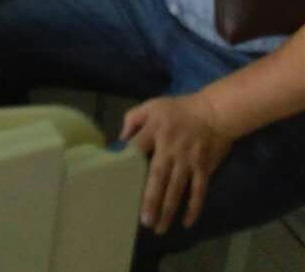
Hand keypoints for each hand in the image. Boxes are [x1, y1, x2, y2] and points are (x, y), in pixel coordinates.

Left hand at [120, 93, 234, 234]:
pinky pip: (199, 191)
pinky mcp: (204, 167)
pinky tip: (186, 223)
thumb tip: (121, 138)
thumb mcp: (152, 105)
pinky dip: (194, 207)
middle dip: (151, 199)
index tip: (118, 181)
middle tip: (144, 221)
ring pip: (177, 188)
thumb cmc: (178, 109)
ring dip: (168, 209)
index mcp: (155, 130)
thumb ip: (133, 118)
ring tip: (159, 227)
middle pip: (158, 177)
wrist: (214, 111)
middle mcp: (171, 147)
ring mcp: (188, 160)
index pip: (137, 148)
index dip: (127, 163)